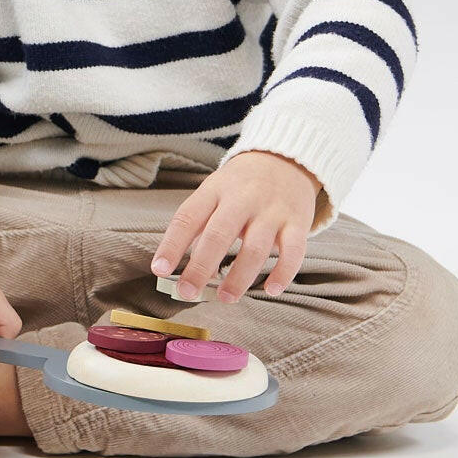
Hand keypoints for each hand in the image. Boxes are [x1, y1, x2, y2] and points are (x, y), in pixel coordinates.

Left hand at [150, 150, 319, 303]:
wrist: (285, 159)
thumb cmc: (240, 185)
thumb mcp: (214, 193)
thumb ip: (198, 227)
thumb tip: (185, 269)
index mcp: (214, 190)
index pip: (188, 217)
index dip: (172, 244)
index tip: (159, 269)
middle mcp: (242, 198)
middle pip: (218, 234)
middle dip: (200, 267)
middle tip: (187, 292)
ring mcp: (271, 210)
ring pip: (255, 248)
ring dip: (239, 277)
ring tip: (226, 298)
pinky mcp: (297, 222)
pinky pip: (293, 251)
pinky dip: (283, 273)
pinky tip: (271, 290)